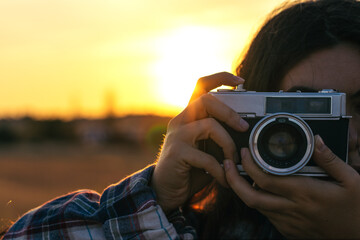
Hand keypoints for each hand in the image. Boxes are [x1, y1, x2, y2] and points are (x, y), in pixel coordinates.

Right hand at [151, 72, 247, 212]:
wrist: (165, 190)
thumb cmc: (190, 168)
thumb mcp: (206, 148)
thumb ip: (218, 137)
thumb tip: (246, 133)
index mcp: (189, 116)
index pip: (201, 86)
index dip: (220, 78)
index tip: (241, 81)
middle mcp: (180, 121)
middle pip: (205, 100)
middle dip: (229, 113)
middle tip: (244, 128)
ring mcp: (177, 135)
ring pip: (209, 125)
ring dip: (228, 144)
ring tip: (233, 160)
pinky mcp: (177, 153)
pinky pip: (207, 157)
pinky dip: (220, 170)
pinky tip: (224, 179)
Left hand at [224, 135, 359, 238]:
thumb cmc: (358, 209)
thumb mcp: (352, 180)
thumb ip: (330, 159)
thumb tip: (316, 139)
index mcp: (305, 193)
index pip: (266, 179)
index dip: (249, 165)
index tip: (244, 151)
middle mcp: (293, 210)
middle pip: (251, 197)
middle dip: (233, 180)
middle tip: (227, 165)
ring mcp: (290, 223)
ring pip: (256, 207)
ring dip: (245, 190)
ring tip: (241, 174)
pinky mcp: (291, 232)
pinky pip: (267, 216)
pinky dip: (259, 202)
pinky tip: (261, 190)